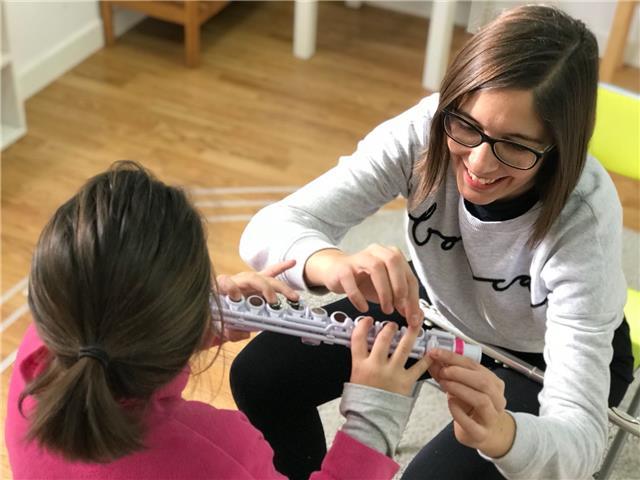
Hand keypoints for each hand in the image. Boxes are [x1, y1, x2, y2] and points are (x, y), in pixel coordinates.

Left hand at [214, 260, 299, 342]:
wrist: (217, 311)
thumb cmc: (218, 315)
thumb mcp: (219, 326)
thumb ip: (227, 331)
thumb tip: (238, 332)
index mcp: (222, 288)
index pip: (225, 282)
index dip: (230, 287)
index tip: (236, 297)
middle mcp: (237, 281)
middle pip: (252, 278)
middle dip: (265, 288)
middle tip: (274, 301)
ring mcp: (248, 281)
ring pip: (265, 279)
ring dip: (280, 287)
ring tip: (292, 296)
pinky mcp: (257, 283)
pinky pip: (270, 273)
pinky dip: (281, 267)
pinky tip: (292, 263)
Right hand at [304, 245, 422, 326]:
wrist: (336, 272)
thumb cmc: (364, 279)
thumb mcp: (387, 289)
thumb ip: (402, 300)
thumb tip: (416, 315)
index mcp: (391, 255)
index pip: (408, 274)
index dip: (413, 296)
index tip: (413, 315)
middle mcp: (376, 252)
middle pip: (393, 261)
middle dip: (400, 286)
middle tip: (400, 306)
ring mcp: (358, 259)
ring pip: (376, 268)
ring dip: (384, 291)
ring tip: (386, 309)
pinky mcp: (343, 269)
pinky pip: (351, 281)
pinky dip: (359, 297)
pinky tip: (363, 307)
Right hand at [349, 317, 430, 395]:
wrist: (371, 421)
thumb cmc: (362, 403)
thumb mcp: (354, 379)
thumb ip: (359, 363)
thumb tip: (362, 350)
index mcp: (360, 364)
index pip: (359, 338)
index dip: (363, 325)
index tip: (368, 320)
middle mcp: (376, 365)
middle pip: (383, 338)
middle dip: (389, 327)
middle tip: (393, 325)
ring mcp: (392, 372)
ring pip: (404, 346)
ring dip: (410, 334)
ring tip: (414, 326)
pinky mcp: (406, 381)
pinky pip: (419, 367)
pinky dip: (426, 359)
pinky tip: (431, 351)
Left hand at [428, 349, 514, 457]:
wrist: (487, 434)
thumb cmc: (474, 408)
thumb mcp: (462, 387)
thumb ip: (447, 374)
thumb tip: (433, 360)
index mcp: (493, 383)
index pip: (474, 365)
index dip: (454, 358)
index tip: (437, 353)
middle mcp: (496, 399)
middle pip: (483, 382)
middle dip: (459, 373)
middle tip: (442, 371)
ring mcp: (491, 418)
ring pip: (481, 400)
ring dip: (460, 388)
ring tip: (444, 383)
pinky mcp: (482, 434)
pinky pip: (471, 423)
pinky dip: (458, 412)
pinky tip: (450, 403)